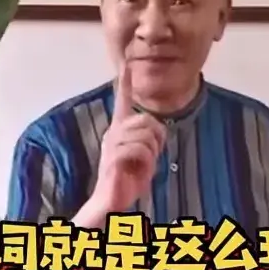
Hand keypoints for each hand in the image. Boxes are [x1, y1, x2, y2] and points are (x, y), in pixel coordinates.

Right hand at [93, 62, 165, 211]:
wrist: (111, 203)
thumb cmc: (126, 181)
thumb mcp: (144, 159)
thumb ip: (149, 142)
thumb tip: (157, 132)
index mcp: (119, 131)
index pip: (121, 103)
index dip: (124, 85)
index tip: (125, 66)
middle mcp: (112, 134)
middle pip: (146, 120)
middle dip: (158, 138)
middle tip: (154, 156)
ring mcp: (111, 145)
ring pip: (145, 135)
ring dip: (152, 153)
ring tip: (144, 167)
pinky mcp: (112, 158)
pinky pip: (139, 150)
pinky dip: (146, 162)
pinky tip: (139, 172)